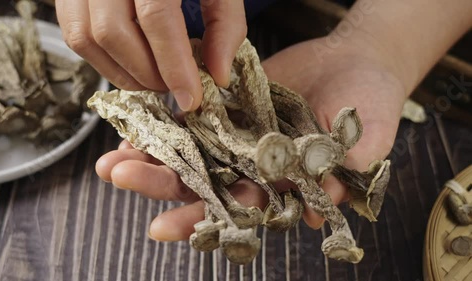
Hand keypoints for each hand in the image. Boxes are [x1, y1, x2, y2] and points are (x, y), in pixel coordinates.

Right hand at [55, 0, 246, 110]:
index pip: (156, 17)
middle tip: (174, 87)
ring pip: (87, 38)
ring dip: (123, 73)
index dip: (174, 65)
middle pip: (113, 33)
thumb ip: (225, 24)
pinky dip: (104, 60)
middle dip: (147, 74)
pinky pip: (74, 34)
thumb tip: (218, 74)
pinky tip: (132, 64)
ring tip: (154, 80)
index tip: (191, 97)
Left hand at [94, 35, 406, 240]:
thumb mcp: (367, 135)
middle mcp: (256, 166)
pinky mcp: (232, 107)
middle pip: (202, 184)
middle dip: (161, 185)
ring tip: (112, 159)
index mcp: (283, 185)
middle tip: (121, 179)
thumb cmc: (372, 102)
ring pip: (192, 153)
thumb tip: (313, 214)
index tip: (162, 227)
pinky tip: (138, 123)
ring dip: (153, 157)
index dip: (202, 221)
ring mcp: (240, 137)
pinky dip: (168, 121)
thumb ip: (343, 170)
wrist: (360, 60)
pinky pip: (195, 116)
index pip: (238, 211)